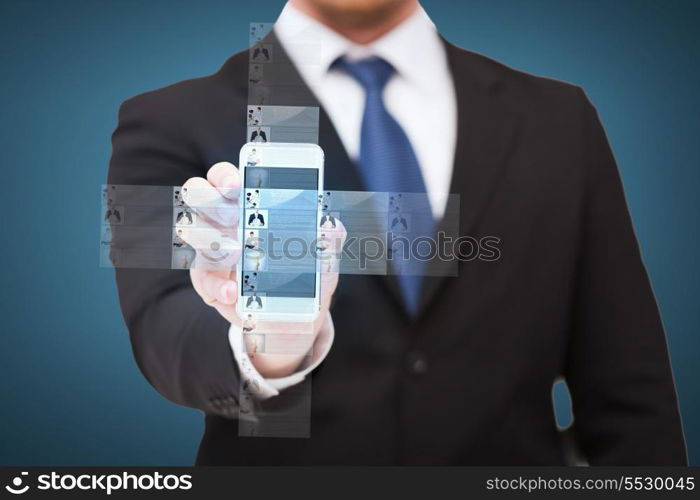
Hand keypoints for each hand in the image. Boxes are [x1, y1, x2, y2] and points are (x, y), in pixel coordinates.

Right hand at [180, 162, 344, 378]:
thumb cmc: (303, 275)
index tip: (238, 185)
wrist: (290, 318)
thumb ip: (329, 240)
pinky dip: (216, 285)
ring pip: (190, 229)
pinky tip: (233, 292)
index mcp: (247, 203)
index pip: (223, 176)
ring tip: (235, 255)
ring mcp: (210, 248)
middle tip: (234, 218)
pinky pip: (201, 277)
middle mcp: (221, 220)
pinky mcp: (206, 280)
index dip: (224, 176)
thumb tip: (333, 226)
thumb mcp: (322, 258)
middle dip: (210, 201)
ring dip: (208, 239)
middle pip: (196, 193)